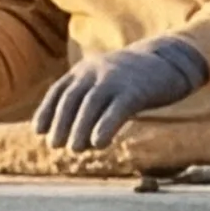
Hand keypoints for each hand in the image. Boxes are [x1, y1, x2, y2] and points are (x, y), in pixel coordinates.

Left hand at [38, 35, 209, 146]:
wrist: (170, 60)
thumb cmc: (133, 80)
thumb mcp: (105, 82)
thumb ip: (87, 101)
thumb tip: (71, 137)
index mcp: (85, 70)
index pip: (59, 91)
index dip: (46, 111)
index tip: (39, 131)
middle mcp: (96, 71)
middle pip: (72, 99)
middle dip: (60, 123)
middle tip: (56, 145)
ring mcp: (116, 79)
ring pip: (91, 105)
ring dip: (79, 129)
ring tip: (74, 149)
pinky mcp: (136, 90)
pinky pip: (117, 109)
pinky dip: (105, 127)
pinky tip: (98, 144)